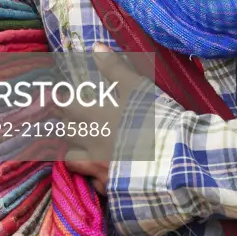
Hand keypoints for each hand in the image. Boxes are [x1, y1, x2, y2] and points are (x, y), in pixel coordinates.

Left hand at [62, 43, 146, 188]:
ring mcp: (98, 168)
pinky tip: (107, 172)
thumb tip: (97, 47)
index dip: (62, 100)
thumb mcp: (136, 86)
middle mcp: (90, 143)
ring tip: (85, 146)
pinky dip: (97, 177)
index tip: (63, 97)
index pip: (65, 106)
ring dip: (76, 152)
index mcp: (94, 117)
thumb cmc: (154, 118)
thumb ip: (114, 67)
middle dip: (68, 125)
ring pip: (73, 161)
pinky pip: (94, 183)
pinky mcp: (110, 189)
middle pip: (66, 134)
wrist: (174, 158)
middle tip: (76, 119)